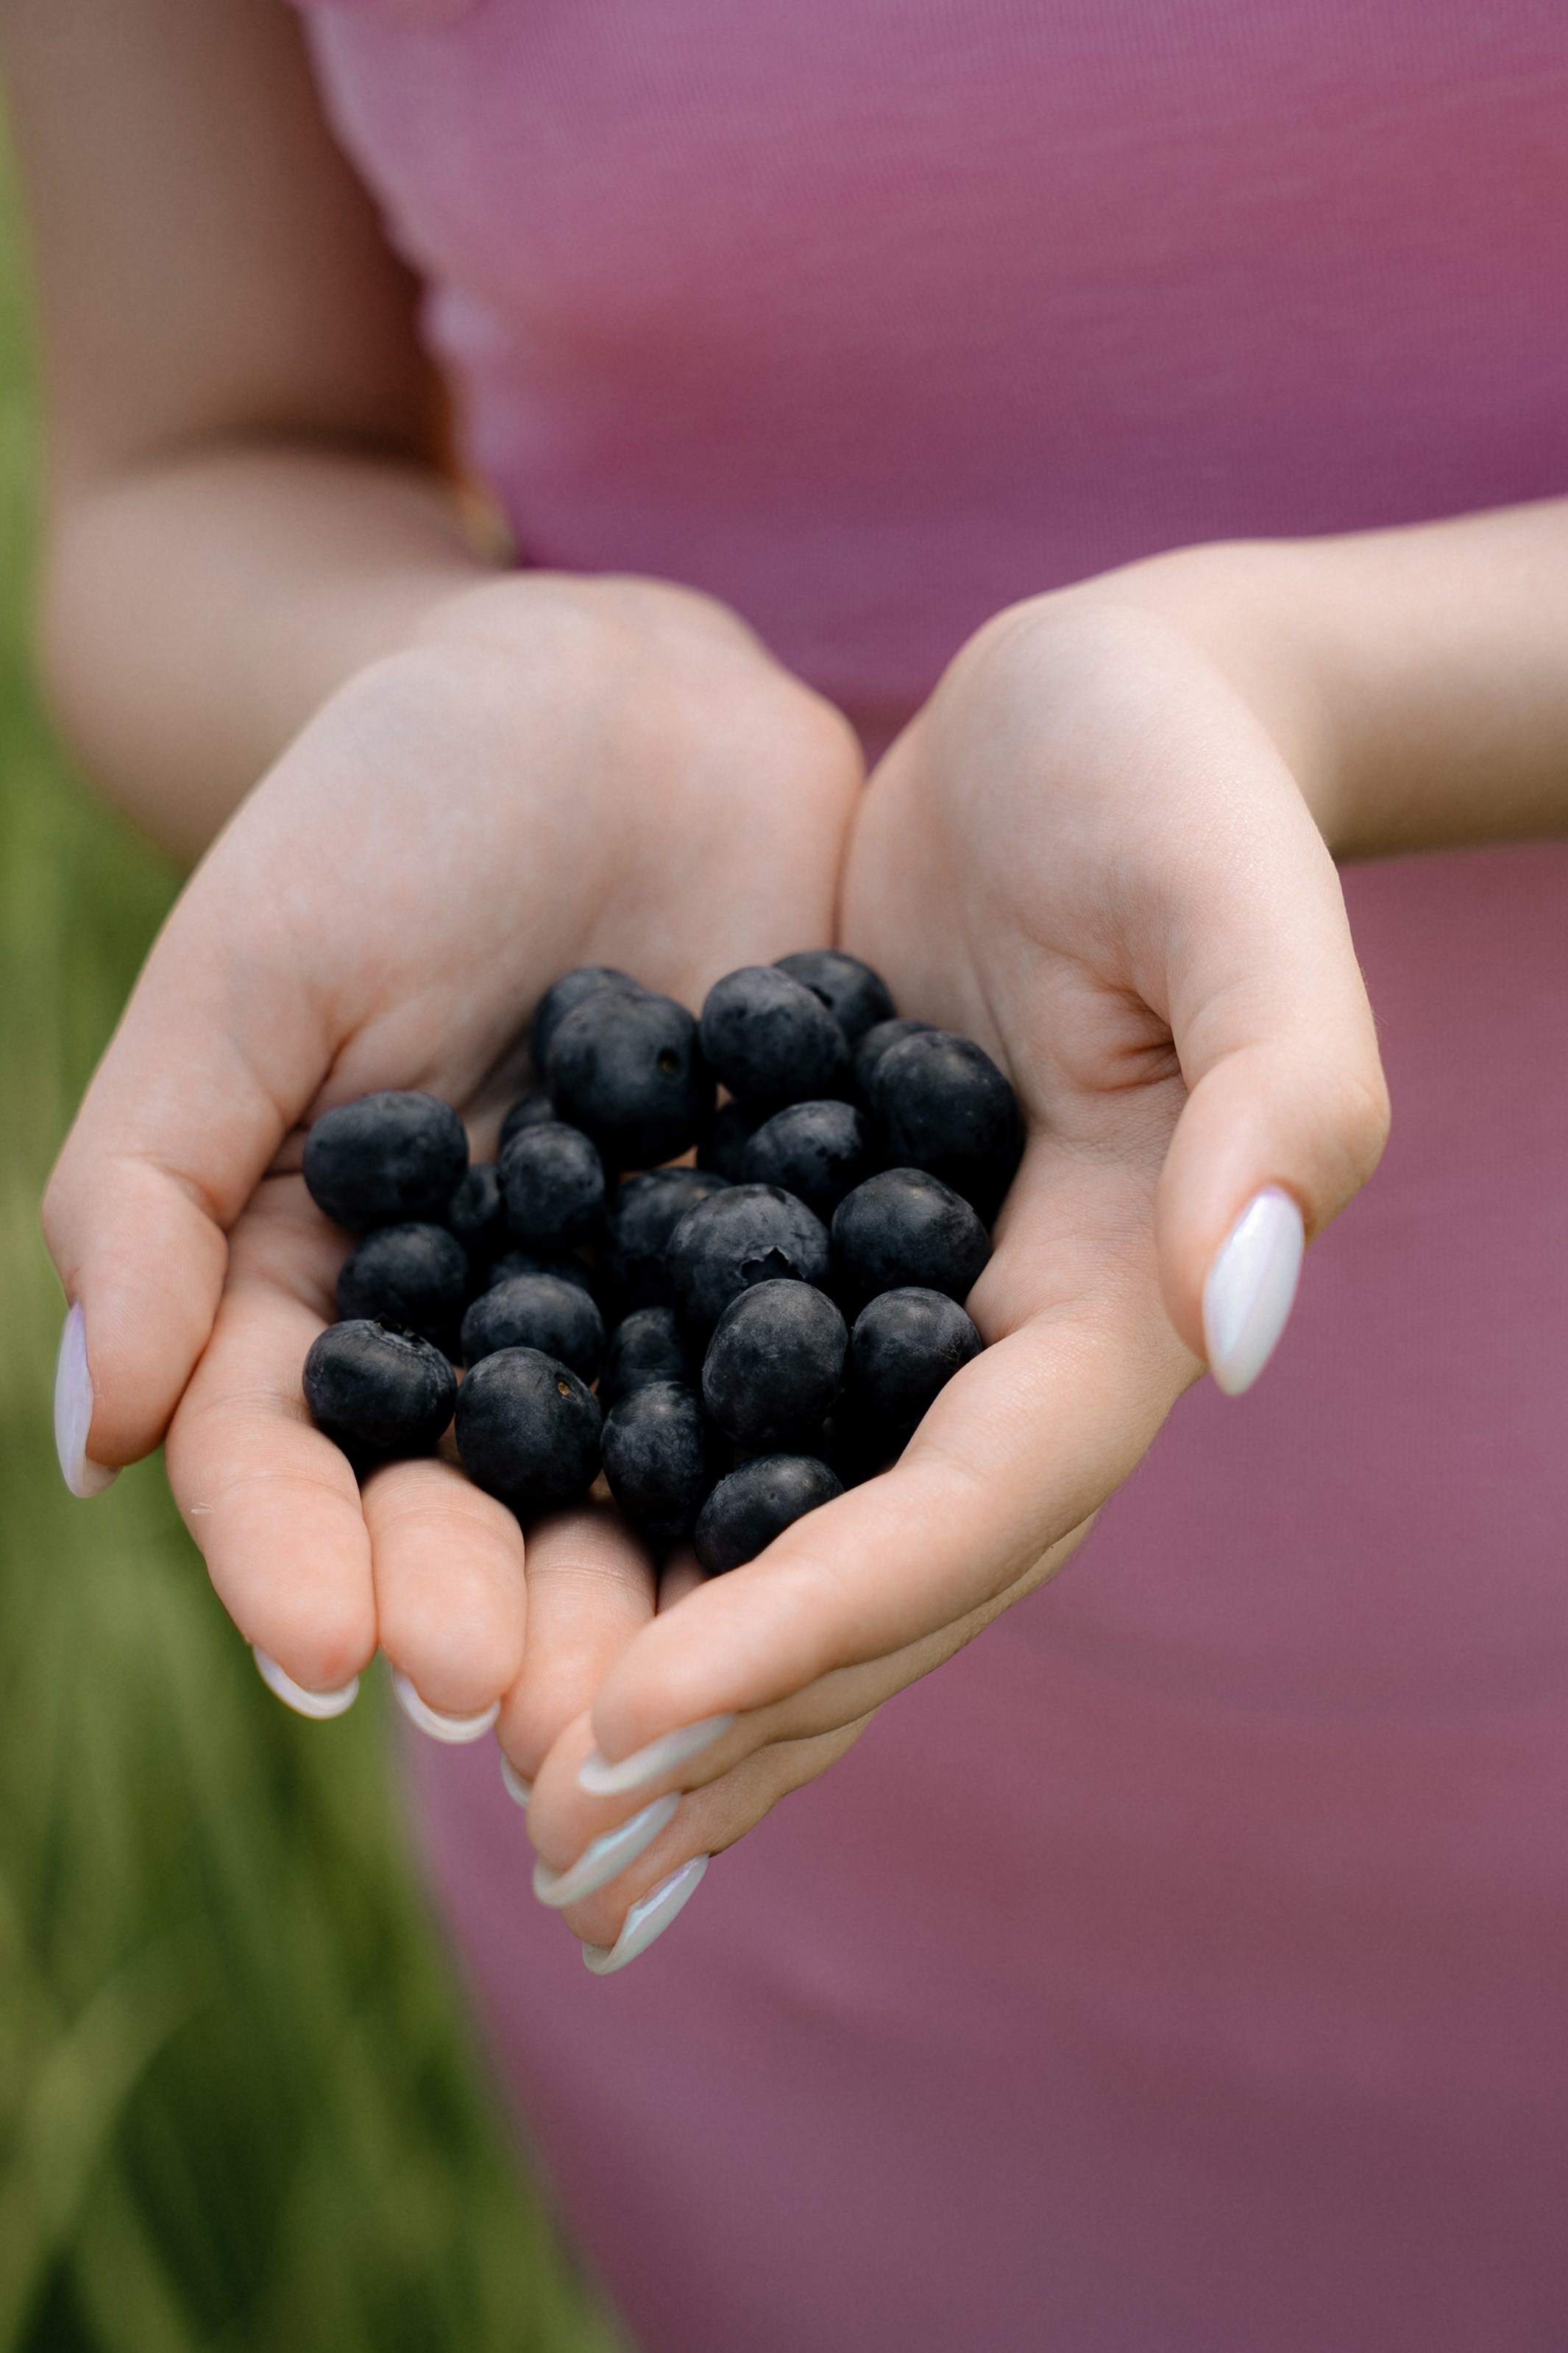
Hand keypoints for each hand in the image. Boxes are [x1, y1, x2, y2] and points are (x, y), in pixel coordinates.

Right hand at [44, 572, 862, 1734]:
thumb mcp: (250, 970)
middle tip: (511, 1714)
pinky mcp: (786, 1253)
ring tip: (655, 1696)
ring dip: (635, 1594)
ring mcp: (638, 1298)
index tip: (329, 1654)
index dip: (295, 1555)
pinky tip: (826, 1552)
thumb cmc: (393, 802)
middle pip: (463, 1499)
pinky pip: (793, 1380)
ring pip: (630, 1480)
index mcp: (319, 1273)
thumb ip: (154, 1190)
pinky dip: (799, 1466)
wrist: (618, 695)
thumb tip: (93, 1438)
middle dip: (475, 1611)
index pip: (284, 1449)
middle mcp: (479, 1318)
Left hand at [521, 568, 1388, 1965]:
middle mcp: (1013, 1356)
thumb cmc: (1172, 781)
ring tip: (551, 1835)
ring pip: (796, 1558)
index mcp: (1113, 1308)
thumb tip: (1237, 1321)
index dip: (808, 1625)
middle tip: (568, 1860)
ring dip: (686, 1706)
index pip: (959, 1513)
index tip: (634, 1717)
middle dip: (731, 1729)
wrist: (1094, 721)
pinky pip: (731, 1448)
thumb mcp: (1233, 904)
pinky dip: (644, 1555)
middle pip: (879, 1593)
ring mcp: (918, 1334)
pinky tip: (534, 1626)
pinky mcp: (830, 1277)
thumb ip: (1279, 1101)